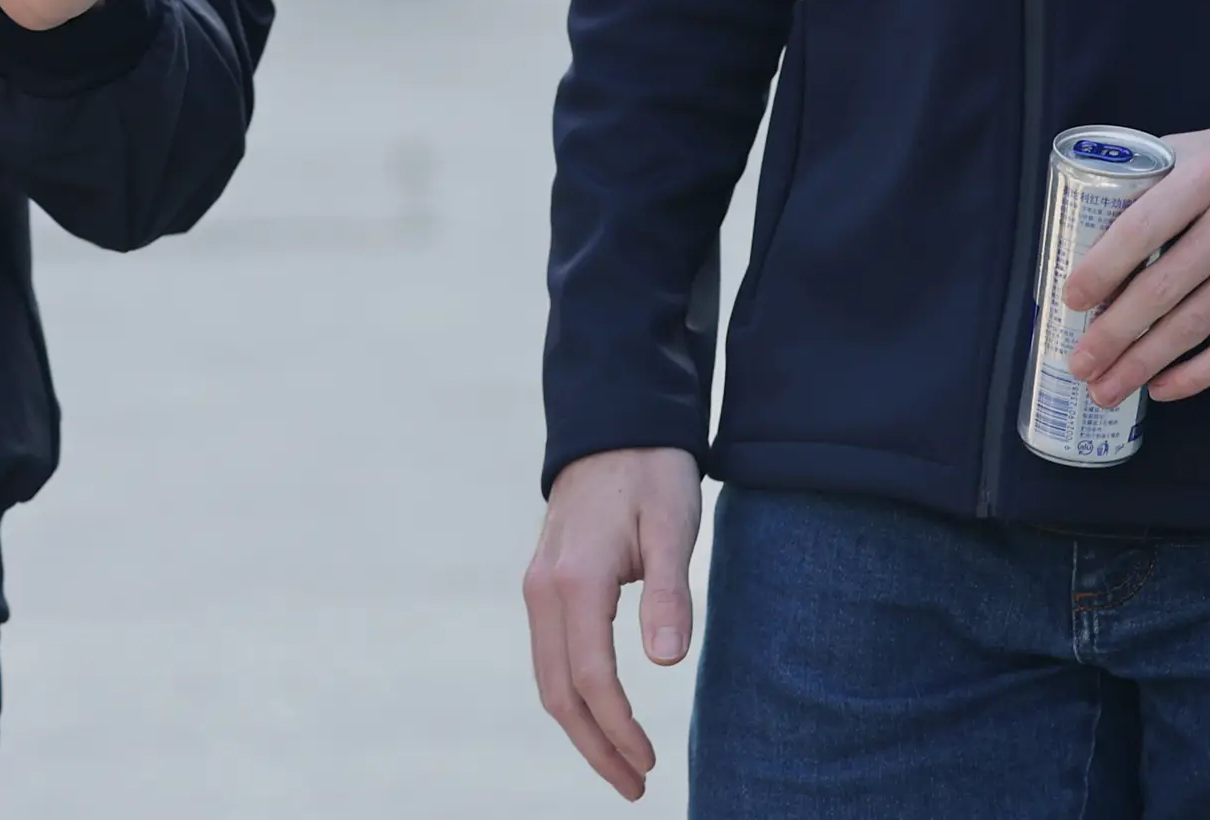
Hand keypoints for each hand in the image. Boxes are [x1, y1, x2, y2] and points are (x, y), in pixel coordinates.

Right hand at [521, 446, 701, 800]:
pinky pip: (550, 657)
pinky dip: (572, 697)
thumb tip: (666, 661)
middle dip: (595, 747)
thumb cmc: (651, 473)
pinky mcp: (542, 586)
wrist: (614, 425)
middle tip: (636, 786)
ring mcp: (536, 588)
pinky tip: (601, 716)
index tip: (650, 764)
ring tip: (623, 765)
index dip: (620, 729)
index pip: (593, 679)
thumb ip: (667, 592)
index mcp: (575, 580)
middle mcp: (543, 590)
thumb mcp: (672, 525)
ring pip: (549, 679)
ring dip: (581, 729)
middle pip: (559, 692)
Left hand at [1060, 116, 1209, 406]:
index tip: (1071, 300)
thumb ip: (1157, 177)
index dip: (1101, 270)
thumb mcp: (1208, 145)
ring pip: (1195, 325)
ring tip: (1107, 387)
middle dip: (1113, 333)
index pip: (1140, 228)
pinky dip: (1198, 374)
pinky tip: (1164, 387)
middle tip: (1079, 362)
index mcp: (1209, 172)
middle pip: (1163, 287)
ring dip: (1144, 362)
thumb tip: (1093, 223)